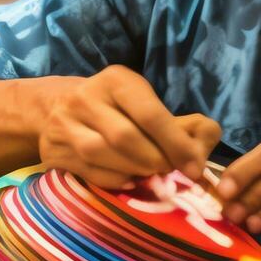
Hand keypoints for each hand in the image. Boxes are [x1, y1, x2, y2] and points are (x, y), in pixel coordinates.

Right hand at [38, 66, 222, 188]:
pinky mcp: (52, 151)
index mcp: (115, 80)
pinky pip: (89, 172)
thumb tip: (208, 139)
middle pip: (125, 138)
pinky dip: (115, 180)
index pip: (149, 113)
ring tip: (151, 175)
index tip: (194, 167)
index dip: (176, 144)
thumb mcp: (142, 100)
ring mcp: (63, 125)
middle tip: (171, 172)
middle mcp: (85, 97)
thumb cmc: (113, 107)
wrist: (52, 107)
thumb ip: (179, 122)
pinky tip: (129, 179)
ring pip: (102, 155)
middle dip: (155, 161)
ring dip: (135, 171)